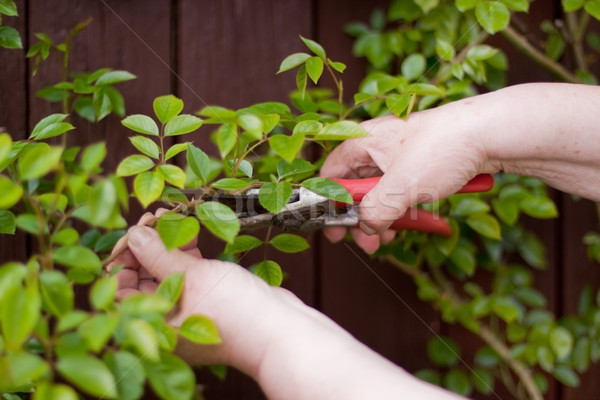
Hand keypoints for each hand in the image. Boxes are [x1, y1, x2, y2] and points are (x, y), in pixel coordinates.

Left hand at [109, 210, 463, 398]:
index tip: (134, 232)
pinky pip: (188, 275)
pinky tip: (190, 234)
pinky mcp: (208, 301)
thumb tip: (135, 234)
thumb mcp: (191, 278)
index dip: (123, 258)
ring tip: (171, 218)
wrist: (281, 329)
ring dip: (167, 246)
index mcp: (152, 328)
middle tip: (154, 219)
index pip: (118, 292)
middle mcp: (165, 322)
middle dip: (146, 246)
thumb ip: (158, 254)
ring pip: (166, 274)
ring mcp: (188, 312)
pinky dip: (187, 254)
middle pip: (142, 281)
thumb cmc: (236, 313)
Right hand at [321, 105, 487, 250]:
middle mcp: (377, 147)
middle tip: (363, 242)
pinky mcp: (420, 166)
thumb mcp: (401, 185)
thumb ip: (375, 210)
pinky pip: (400, 191)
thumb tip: (365, 228)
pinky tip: (405, 225)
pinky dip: (399, 210)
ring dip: (379, 218)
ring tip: (386, 239)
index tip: (332, 228)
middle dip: (358, 218)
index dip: (328, 204)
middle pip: (354, 187)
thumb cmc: (442, 149)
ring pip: (378, 192)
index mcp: (363, 142)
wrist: (492, 133)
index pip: (331, 174)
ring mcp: (399, 156)